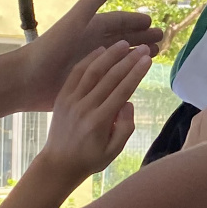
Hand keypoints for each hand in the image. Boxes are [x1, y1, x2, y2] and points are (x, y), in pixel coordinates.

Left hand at [16, 0, 161, 110]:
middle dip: (142, 38)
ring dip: (137, 55)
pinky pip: (112, 75)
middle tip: (162, 39)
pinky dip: (124, 74)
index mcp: (91, 28)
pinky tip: (134, 77)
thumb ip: (93, 0)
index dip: (135, 21)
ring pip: (120, 57)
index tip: (152, 22)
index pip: (119, 22)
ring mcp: (91, 63)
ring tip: (155, 54)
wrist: (28, 79)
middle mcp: (92, 44)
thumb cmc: (51, 48)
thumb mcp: (75, 21)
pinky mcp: (88, 81)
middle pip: (123, 39)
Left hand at [37, 44, 151, 178]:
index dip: (136, 73)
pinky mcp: (62, 97)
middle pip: (110, 78)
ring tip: (123, 43)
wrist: (58, 163)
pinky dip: (89, 60)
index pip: (122, 91)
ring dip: (109, 55)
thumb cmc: (90, 159)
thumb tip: (128, 102)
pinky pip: (76, 74)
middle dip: (128, 60)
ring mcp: (71, 100)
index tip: (148, 60)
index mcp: (99, 121)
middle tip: (143, 48)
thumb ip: (126, 127)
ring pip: (93, 71)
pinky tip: (101, 51)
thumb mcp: (114, 150)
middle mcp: (85, 107)